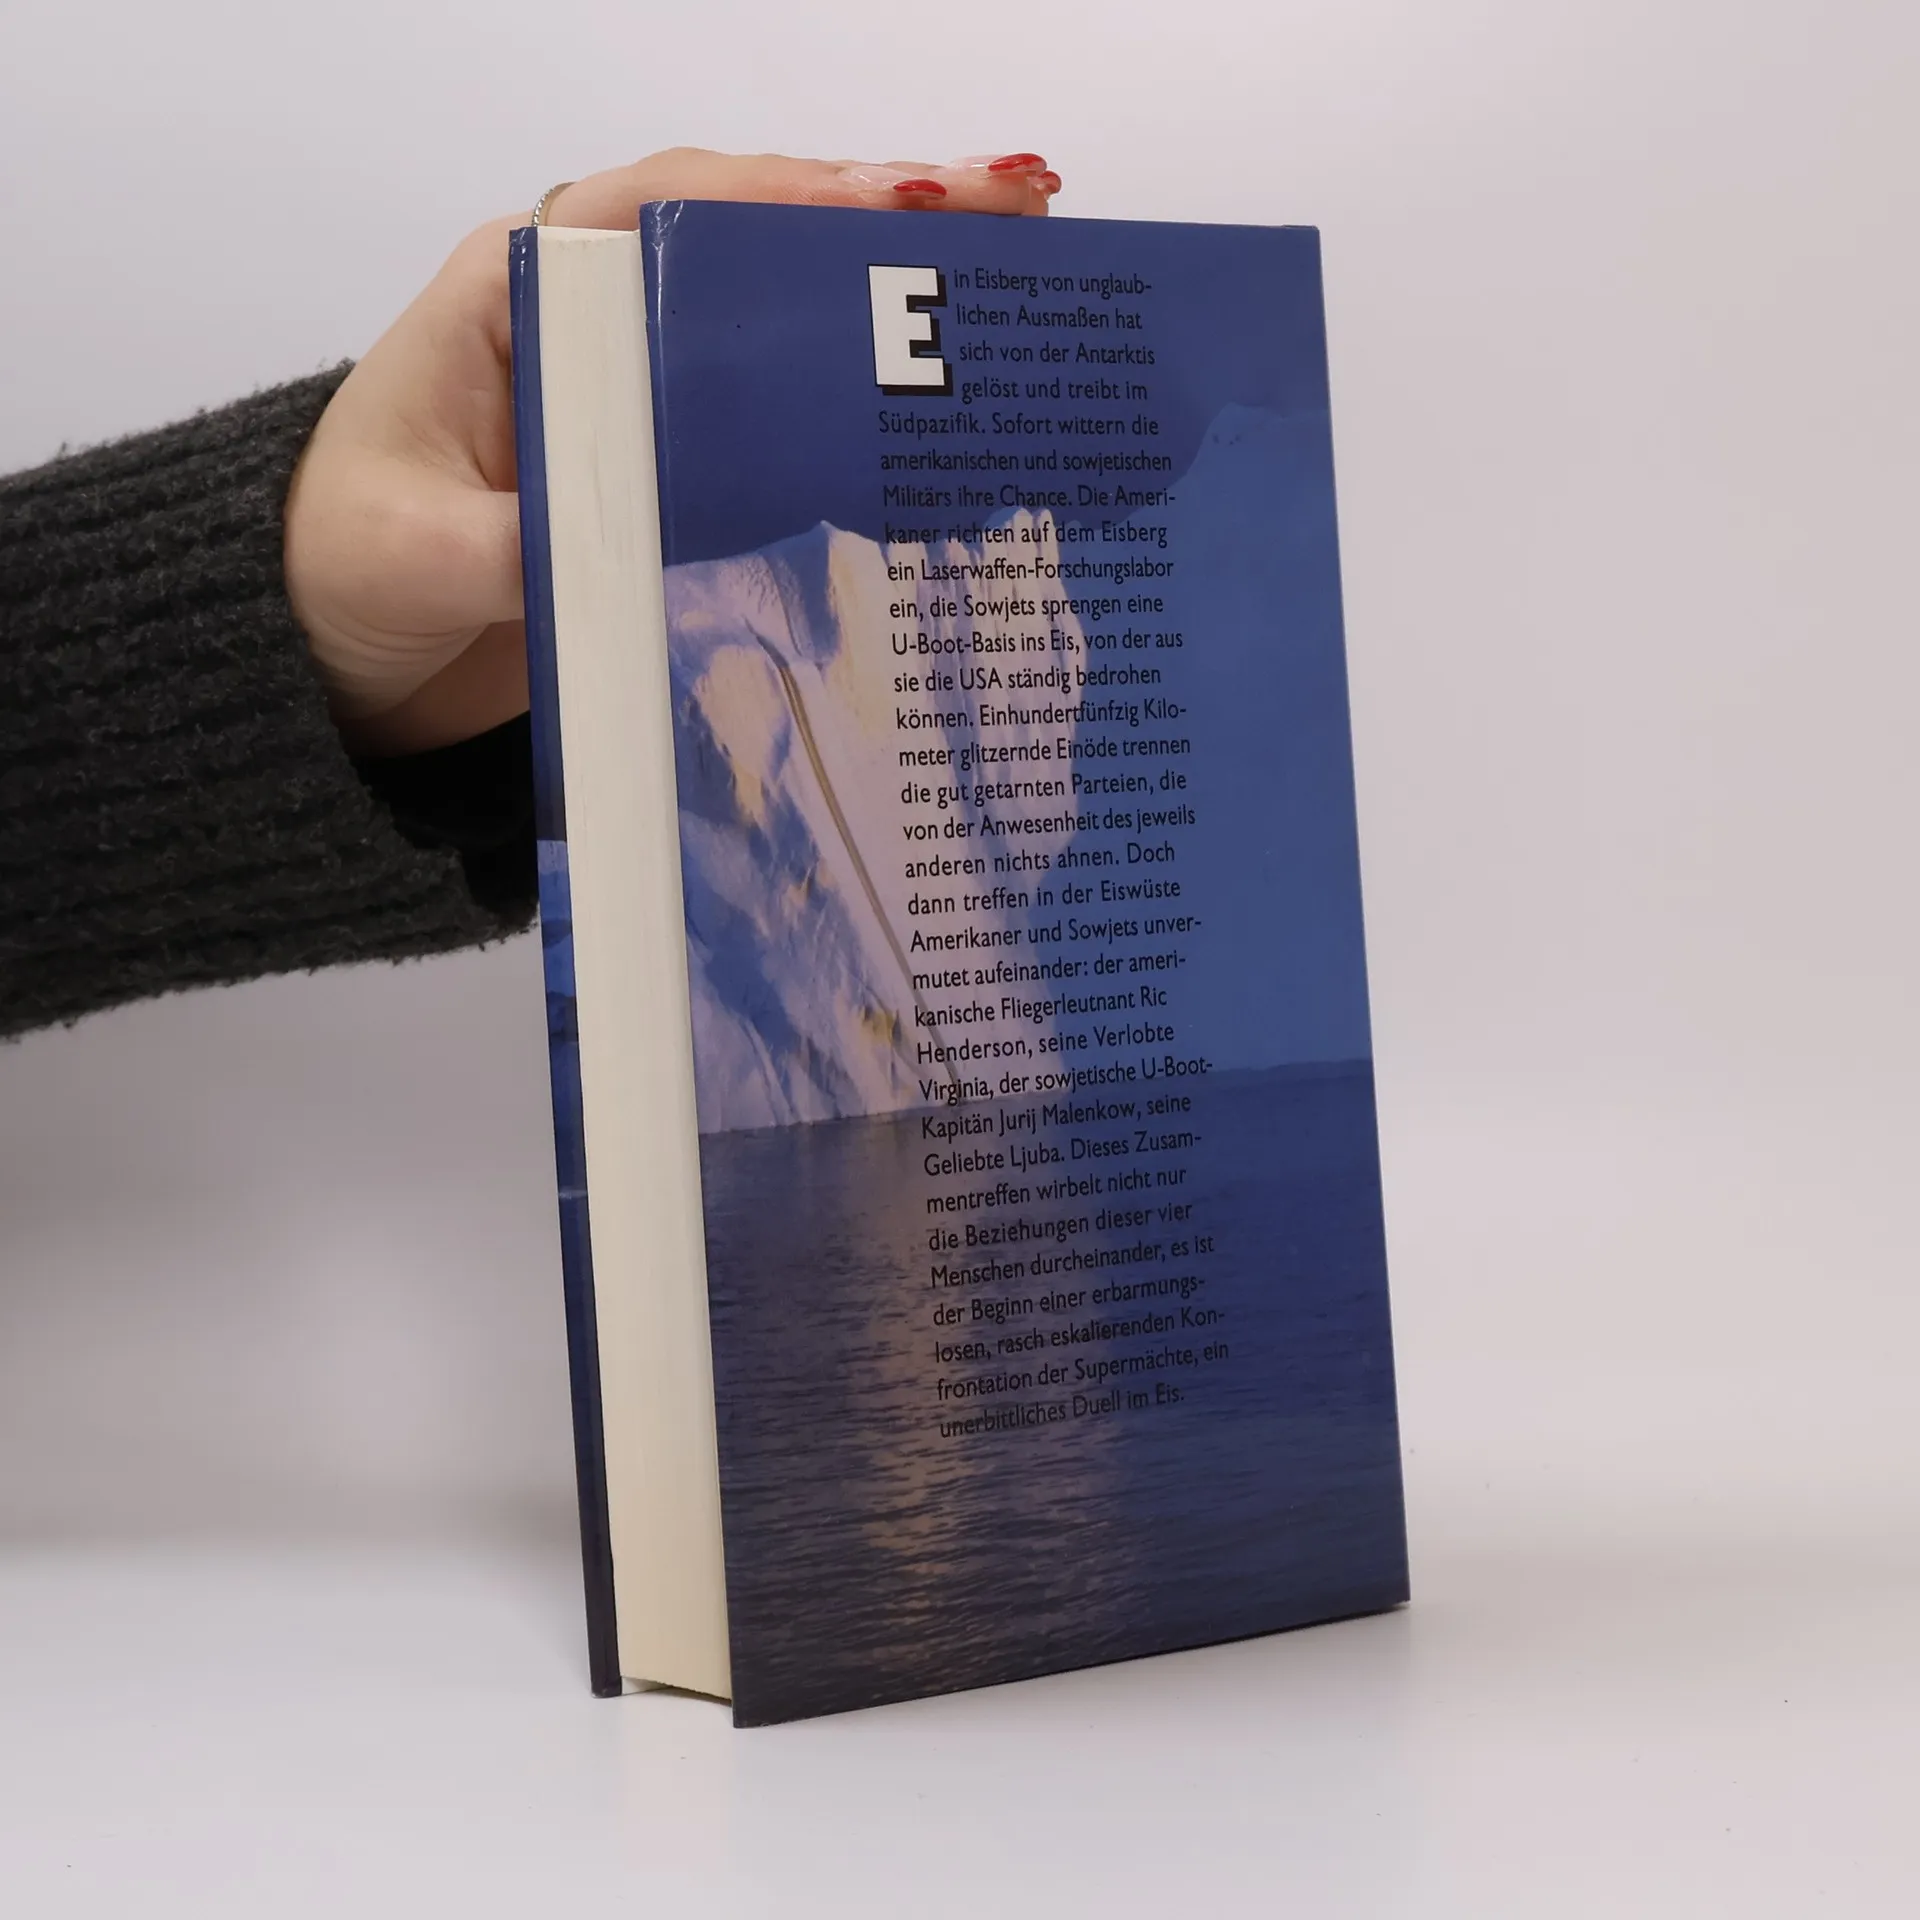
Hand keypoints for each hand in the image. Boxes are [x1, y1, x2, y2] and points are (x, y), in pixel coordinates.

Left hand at [285, 147, 1058, 755]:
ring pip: (779, 336)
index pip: (663, 206)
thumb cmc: (343, 565)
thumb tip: (607, 549)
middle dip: (883, 228)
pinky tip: (940, 444)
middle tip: (1018, 218)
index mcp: (520, 292)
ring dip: (890, 318)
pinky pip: (775, 440)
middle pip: (752, 250)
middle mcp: (597, 329)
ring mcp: (646, 408)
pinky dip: (854, 430)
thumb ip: (503, 543)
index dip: (783, 195)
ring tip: (1017, 308)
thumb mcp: (410, 552)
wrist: (337, 655)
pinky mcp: (672, 485)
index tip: (896, 198)